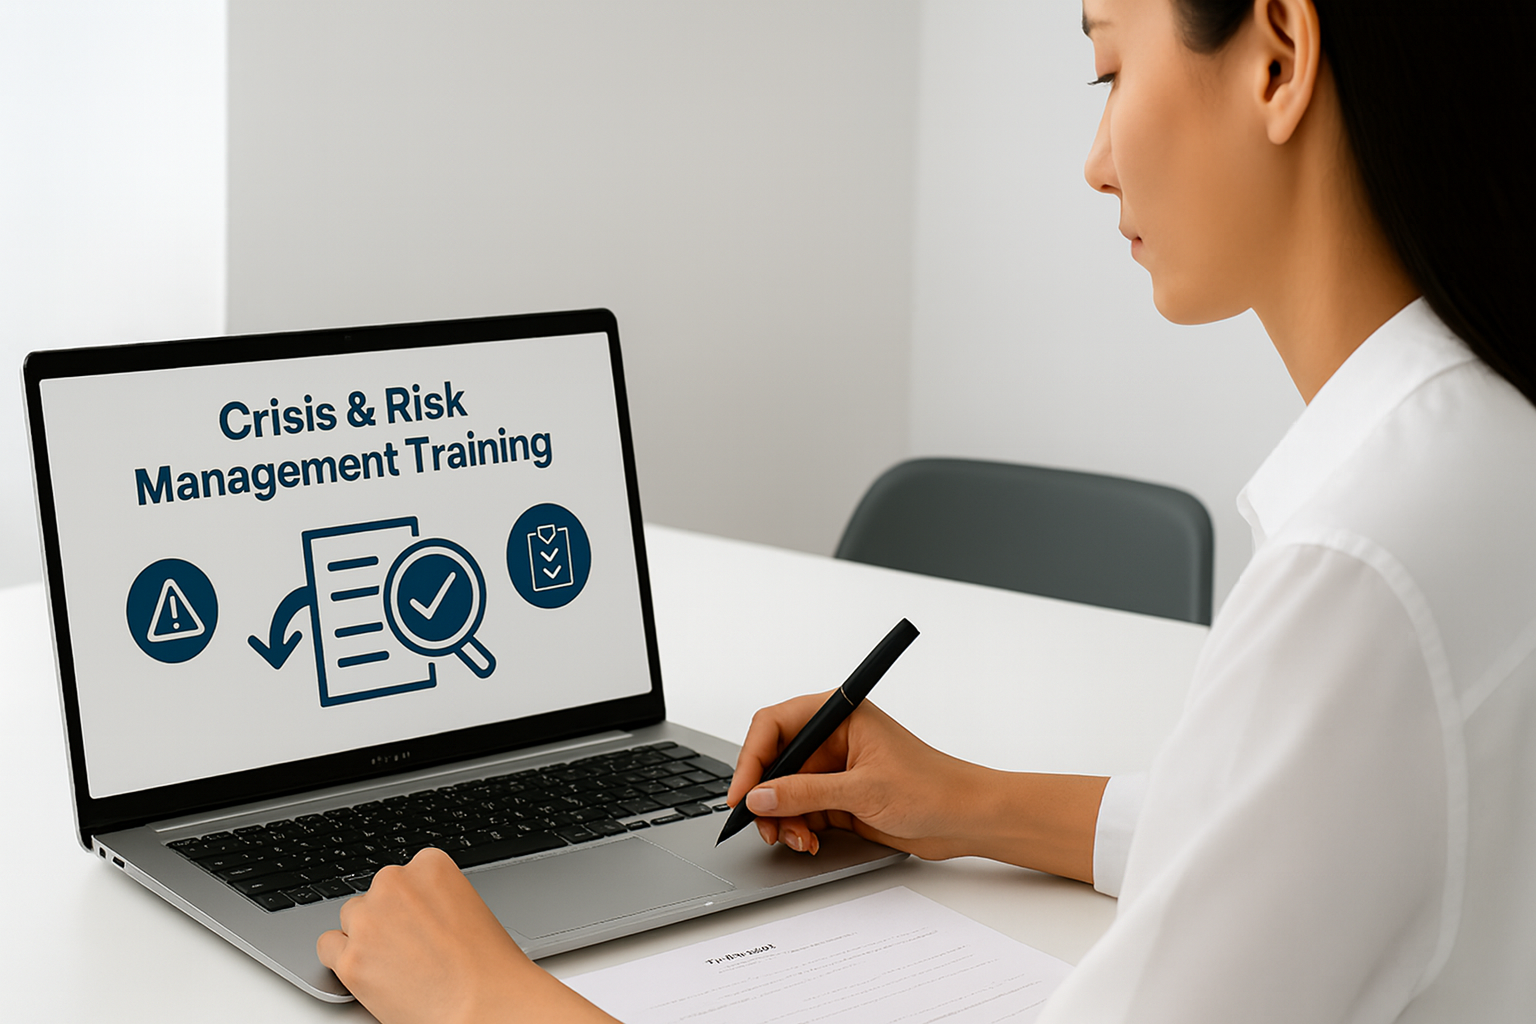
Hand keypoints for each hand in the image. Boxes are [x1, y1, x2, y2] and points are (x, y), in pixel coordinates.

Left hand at [316, 848, 616, 1023]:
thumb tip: (411, 908)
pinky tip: (368, 971)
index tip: (418, 921)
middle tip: (408, 946)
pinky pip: (328, 947)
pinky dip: (343, 959)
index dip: (410, 903)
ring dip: (363, 937)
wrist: (485, 1004)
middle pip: (373, 895)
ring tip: (393, 963)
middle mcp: (393, 883)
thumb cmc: (488, 965)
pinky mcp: (350, 959)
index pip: (403, 875)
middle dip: (385, 918)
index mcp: (429, 864)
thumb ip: (433, 897)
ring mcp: (368, 920)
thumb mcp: (469, 908)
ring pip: (349, 919)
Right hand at [727, 693, 992, 860]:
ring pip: (784, 791)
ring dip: (783, 818)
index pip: (774, 725)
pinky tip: (810, 841)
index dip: (751, 759)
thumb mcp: (862, 790)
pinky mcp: (839, 796)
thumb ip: (805, 793)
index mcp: (839, 715)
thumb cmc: (932, 788)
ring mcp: (834, 768)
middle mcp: (832, 737)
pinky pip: (801, 809)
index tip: (742, 793)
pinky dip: (798, 827)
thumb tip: (760, 796)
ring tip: (798, 840)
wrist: (966, 818)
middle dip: (766, 796)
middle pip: (774, 761)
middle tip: (765, 826)